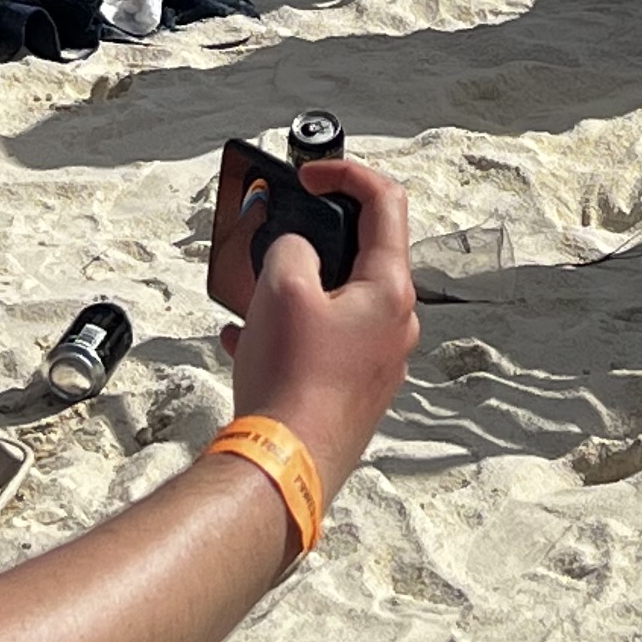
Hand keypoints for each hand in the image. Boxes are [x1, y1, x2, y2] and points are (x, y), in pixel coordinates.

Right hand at [207, 151, 419, 478]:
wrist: (282, 468)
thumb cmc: (290, 378)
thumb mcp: (282, 288)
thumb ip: (292, 249)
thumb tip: (297, 255)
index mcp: (390, 291)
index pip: (385, 203)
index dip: (346, 174)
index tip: (310, 175)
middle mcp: (395, 326)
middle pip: (363, 257)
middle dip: (317, 240)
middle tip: (282, 234)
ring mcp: (377, 363)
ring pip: (338, 305)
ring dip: (298, 291)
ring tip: (255, 295)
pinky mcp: (353, 394)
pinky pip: (324, 346)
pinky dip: (290, 333)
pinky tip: (245, 341)